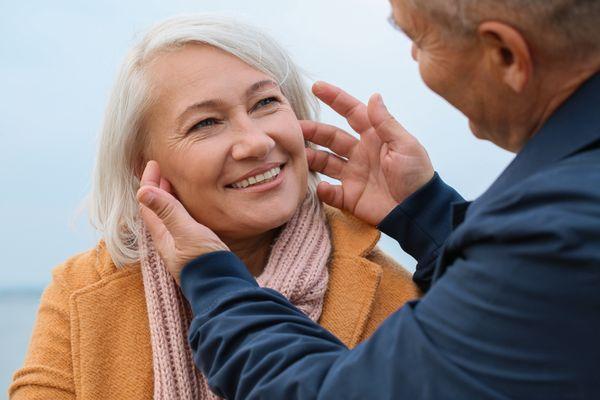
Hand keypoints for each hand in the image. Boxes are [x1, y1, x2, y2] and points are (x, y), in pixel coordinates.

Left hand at [136, 161, 228, 284]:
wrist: (224, 288)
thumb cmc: (205, 262)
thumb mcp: (187, 233)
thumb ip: (168, 212)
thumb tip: (142, 191)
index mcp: (162, 236)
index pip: (148, 204)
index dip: (149, 183)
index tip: (153, 163)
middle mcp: (168, 241)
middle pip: (156, 209)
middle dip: (156, 188)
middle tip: (161, 168)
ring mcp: (180, 246)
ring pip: (167, 216)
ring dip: (167, 197)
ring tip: (171, 182)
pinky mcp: (194, 249)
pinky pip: (180, 223)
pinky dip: (179, 208)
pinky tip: (188, 206)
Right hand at [302, 81, 433, 225]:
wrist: (418, 211)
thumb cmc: (417, 176)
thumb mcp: (405, 145)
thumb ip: (386, 123)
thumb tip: (374, 96)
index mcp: (375, 137)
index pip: (352, 113)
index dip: (336, 99)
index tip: (317, 87)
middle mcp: (360, 154)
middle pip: (331, 137)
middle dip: (313, 131)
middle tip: (295, 127)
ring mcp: (353, 175)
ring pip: (325, 162)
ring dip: (311, 157)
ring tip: (298, 154)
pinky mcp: (350, 197)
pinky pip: (331, 192)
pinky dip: (323, 190)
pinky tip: (321, 187)